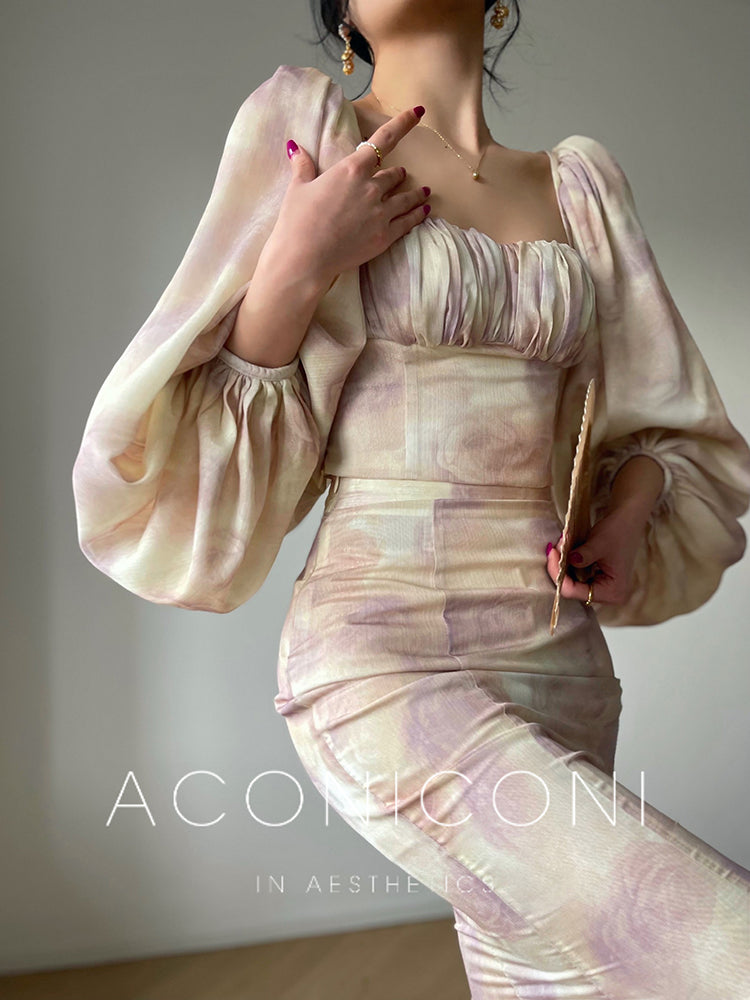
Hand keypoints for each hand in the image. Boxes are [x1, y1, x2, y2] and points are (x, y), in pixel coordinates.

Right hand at [265, 105, 431, 288]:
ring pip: (406, 197)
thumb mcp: (298, 188)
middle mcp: (372, 187)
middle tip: (399, 174)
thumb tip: (295, 147)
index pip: (384, 139)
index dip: (404, 123)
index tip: (419, 112)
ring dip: (414, 193)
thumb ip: (303, 166)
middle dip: (396, 174)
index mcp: (352, 169)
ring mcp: (382, 213)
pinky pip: (409, 221)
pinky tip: (425, 211)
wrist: (305, 257)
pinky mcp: (385, 236)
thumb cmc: (297, 221)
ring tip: (422, 192)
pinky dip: (418, 214)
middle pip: (393, 174)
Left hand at [545, 505, 649, 605]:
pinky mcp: (598, 579)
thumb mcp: (599, 543)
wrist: (629, 519)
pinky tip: (566, 548)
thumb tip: (566, 560)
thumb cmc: (619, 530)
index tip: (552, 552)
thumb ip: (583, 555)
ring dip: (563, 563)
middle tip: (556, 546)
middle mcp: (608, 595)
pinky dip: (569, 562)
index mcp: (612, 592)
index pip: (574, 591)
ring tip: (562, 544)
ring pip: (572, 581)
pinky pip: (577, 575)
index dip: (558, 573)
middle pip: (572, 587)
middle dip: (560, 567)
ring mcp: (603, 588)